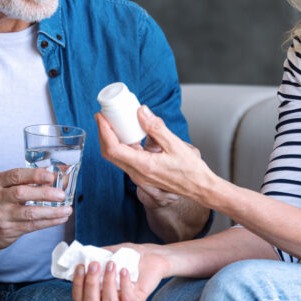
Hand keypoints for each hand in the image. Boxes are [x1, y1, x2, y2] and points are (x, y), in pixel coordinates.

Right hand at [0, 167, 71, 249]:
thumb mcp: (1, 187)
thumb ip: (22, 182)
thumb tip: (51, 177)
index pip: (16, 175)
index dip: (34, 175)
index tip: (50, 176)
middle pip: (22, 194)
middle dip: (44, 193)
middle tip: (61, 194)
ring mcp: (2, 216)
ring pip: (29, 213)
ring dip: (51, 212)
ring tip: (67, 210)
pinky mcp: (8, 230)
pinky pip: (32, 226)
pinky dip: (49, 222)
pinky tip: (60, 218)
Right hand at [71, 244, 169, 300]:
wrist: (150, 256)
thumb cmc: (127, 256)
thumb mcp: (108, 253)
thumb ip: (94, 256)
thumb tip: (80, 255)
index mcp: (97, 292)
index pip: (79, 298)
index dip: (77, 285)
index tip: (80, 266)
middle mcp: (107, 300)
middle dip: (90, 283)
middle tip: (94, 264)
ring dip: (107, 282)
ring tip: (112, 264)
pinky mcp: (137, 300)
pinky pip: (127, 298)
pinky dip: (124, 284)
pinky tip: (124, 270)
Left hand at [96, 107, 210, 204]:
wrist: (199, 187)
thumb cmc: (191, 170)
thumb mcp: (175, 145)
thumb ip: (156, 128)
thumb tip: (141, 112)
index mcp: (144, 166)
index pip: (113, 149)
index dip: (104, 132)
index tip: (101, 117)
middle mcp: (138, 174)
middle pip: (110, 154)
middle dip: (103, 134)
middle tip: (103, 117)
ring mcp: (139, 176)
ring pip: (116, 157)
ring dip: (110, 140)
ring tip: (112, 123)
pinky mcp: (143, 174)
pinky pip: (126, 159)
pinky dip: (122, 146)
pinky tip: (128, 134)